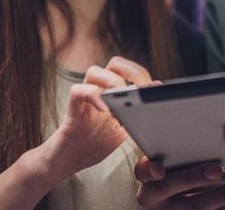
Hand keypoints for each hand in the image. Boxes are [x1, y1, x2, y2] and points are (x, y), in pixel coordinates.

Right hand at [37, 55, 156, 182]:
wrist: (69, 161)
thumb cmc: (95, 143)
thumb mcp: (123, 130)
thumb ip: (136, 114)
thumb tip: (155, 94)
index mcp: (113, 93)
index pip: (129, 70)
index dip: (142, 75)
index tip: (155, 88)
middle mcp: (99, 89)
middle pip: (114, 63)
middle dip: (131, 71)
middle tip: (140, 90)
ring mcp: (85, 97)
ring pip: (94, 71)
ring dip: (112, 82)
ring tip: (121, 99)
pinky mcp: (72, 108)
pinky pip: (78, 91)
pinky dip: (93, 95)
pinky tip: (105, 109)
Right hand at [135, 157, 224, 208]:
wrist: (174, 202)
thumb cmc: (175, 172)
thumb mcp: (168, 162)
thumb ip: (174, 148)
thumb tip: (191, 121)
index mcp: (147, 179)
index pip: (142, 172)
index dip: (149, 170)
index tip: (158, 169)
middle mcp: (156, 199)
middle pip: (171, 188)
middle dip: (193, 178)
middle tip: (216, 170)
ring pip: (195, 207)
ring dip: (222, 196)